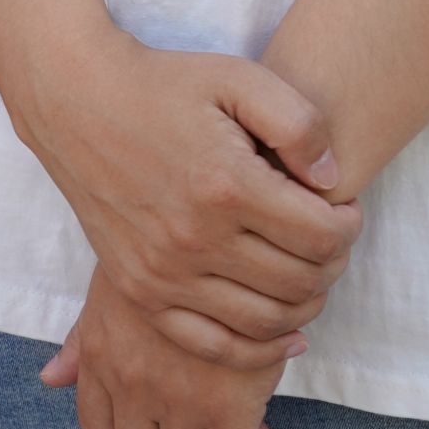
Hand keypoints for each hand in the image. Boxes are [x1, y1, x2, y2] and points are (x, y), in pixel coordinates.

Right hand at [16, 31, 362, 364]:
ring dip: (305, 306)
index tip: (348, 208)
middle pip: (299, 281)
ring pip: (264, 321)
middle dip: (333, 264)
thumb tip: (331, 180)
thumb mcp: (239, 77)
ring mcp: (164, 274)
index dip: (349, 225)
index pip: (320, 234)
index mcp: (226, 184)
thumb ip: (298, 122)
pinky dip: (258, 351)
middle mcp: (195, 239)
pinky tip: (286, 335)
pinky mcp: (141, 293)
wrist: (80, 103)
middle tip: (336, 241)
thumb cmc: (166, 85)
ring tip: (312, 274)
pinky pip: (213, 345)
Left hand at [38, 258, 293, 428]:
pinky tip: (258, 428)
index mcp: (103, 354)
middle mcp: (132, 381)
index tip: (165, 419)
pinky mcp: (230, 401)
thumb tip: (49, 378)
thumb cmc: (174, 241)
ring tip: (230, 428)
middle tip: (201, 427)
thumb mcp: (118, 280)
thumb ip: (85, 336)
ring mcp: (179, 395)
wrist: (234, 218)